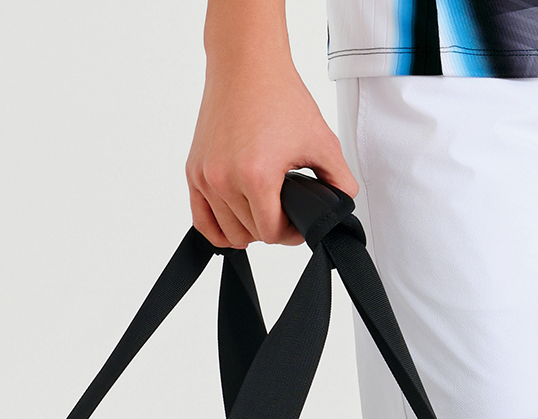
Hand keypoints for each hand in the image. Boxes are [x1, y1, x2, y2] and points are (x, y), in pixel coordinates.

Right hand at [186, 55, 357, 248]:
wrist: (246, 64)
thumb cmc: (279, 96)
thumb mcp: (321, 140)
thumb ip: (339, 180)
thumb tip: (343, 206)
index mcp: (256, 176)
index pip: (272, 233)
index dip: (291, 234)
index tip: (299, 224)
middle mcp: (225, 179)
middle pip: (250, 235)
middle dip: (271, 229)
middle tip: (285, 214)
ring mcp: (206, 177)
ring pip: (228, 232)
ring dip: (248, 229)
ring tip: (264, 212)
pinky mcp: (194, 172)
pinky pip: (202, 221)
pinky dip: (220, 229)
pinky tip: (237, 223)